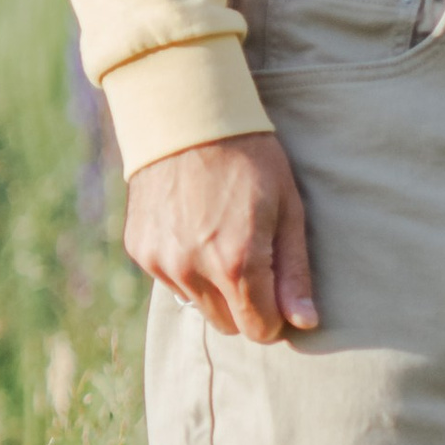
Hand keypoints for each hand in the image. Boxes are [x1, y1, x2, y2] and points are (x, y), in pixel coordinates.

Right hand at [124, 133, 316, 342]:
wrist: (186, 117)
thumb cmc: (250, 159)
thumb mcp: (287, 209)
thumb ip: (294, 272)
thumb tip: (305, 323)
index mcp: (236, 263)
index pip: (258, 328)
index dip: (274, 318)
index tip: (280, 296)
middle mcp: (193, 269)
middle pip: (227, 323)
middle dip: (245, 305)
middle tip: (256, 263)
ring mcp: (160, 261)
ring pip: (197, 305)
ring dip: (214, 288)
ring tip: (223, 238)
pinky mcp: (140, 249)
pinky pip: (170, 281)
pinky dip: (186, 267)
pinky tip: (195, 228)